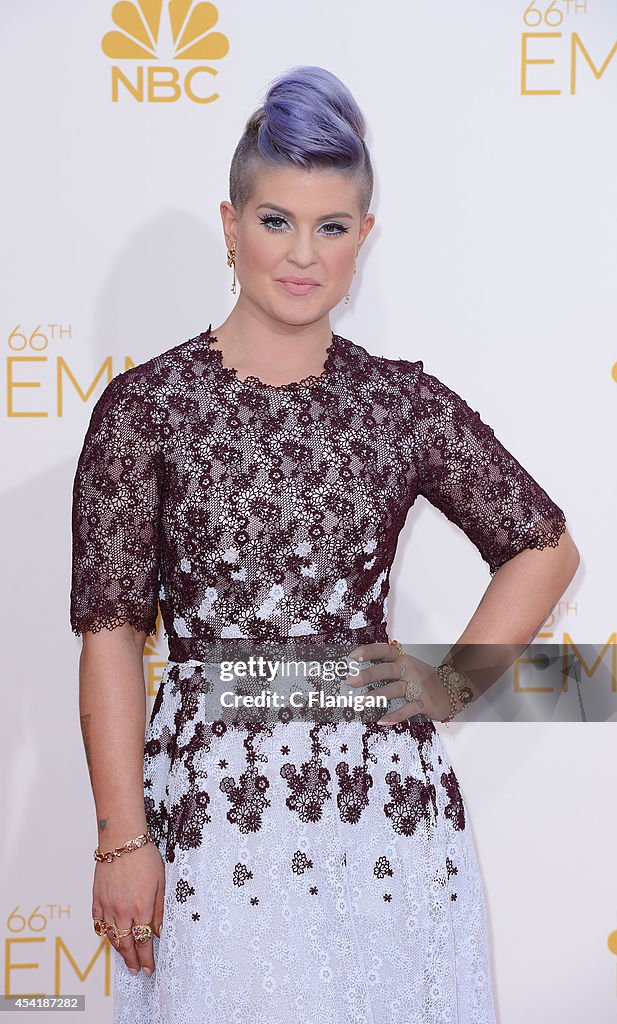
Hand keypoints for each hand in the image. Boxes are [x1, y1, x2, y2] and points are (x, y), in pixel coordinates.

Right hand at [92, 841, 164, 974]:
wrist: (121, 839)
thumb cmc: (144, 857)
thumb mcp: (161, 882)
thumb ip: (160, 910)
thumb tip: (160, 931)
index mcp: (141, 908)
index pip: (144, 942)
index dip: (147, 958)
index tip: (149, 969)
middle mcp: (122, 911)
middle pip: (126, 945)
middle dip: (133, 961)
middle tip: (137, 970)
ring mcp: (107, 906)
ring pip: (111, 937)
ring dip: (119, 951)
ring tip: (126, 958)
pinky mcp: (96, 899)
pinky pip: (98, 923)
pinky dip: (103, 932)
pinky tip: (109, 936)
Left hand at [345, 641, 452, 725]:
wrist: (451, 690)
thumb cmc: (422, 679)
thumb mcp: (407, 667)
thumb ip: (386, 667)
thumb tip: (356, 673)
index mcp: (403, 659)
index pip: (385, 650)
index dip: (369, 651)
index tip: (352, 656)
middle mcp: (410, 670)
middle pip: (387, 670)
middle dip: (368, 675)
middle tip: (350, 681)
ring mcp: (418, 686)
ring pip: (395, 690)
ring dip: (376, 696)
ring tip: (360, 702)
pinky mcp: (423, 703)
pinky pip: (407, 710)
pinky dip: (394, 716)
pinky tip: (381, 720)